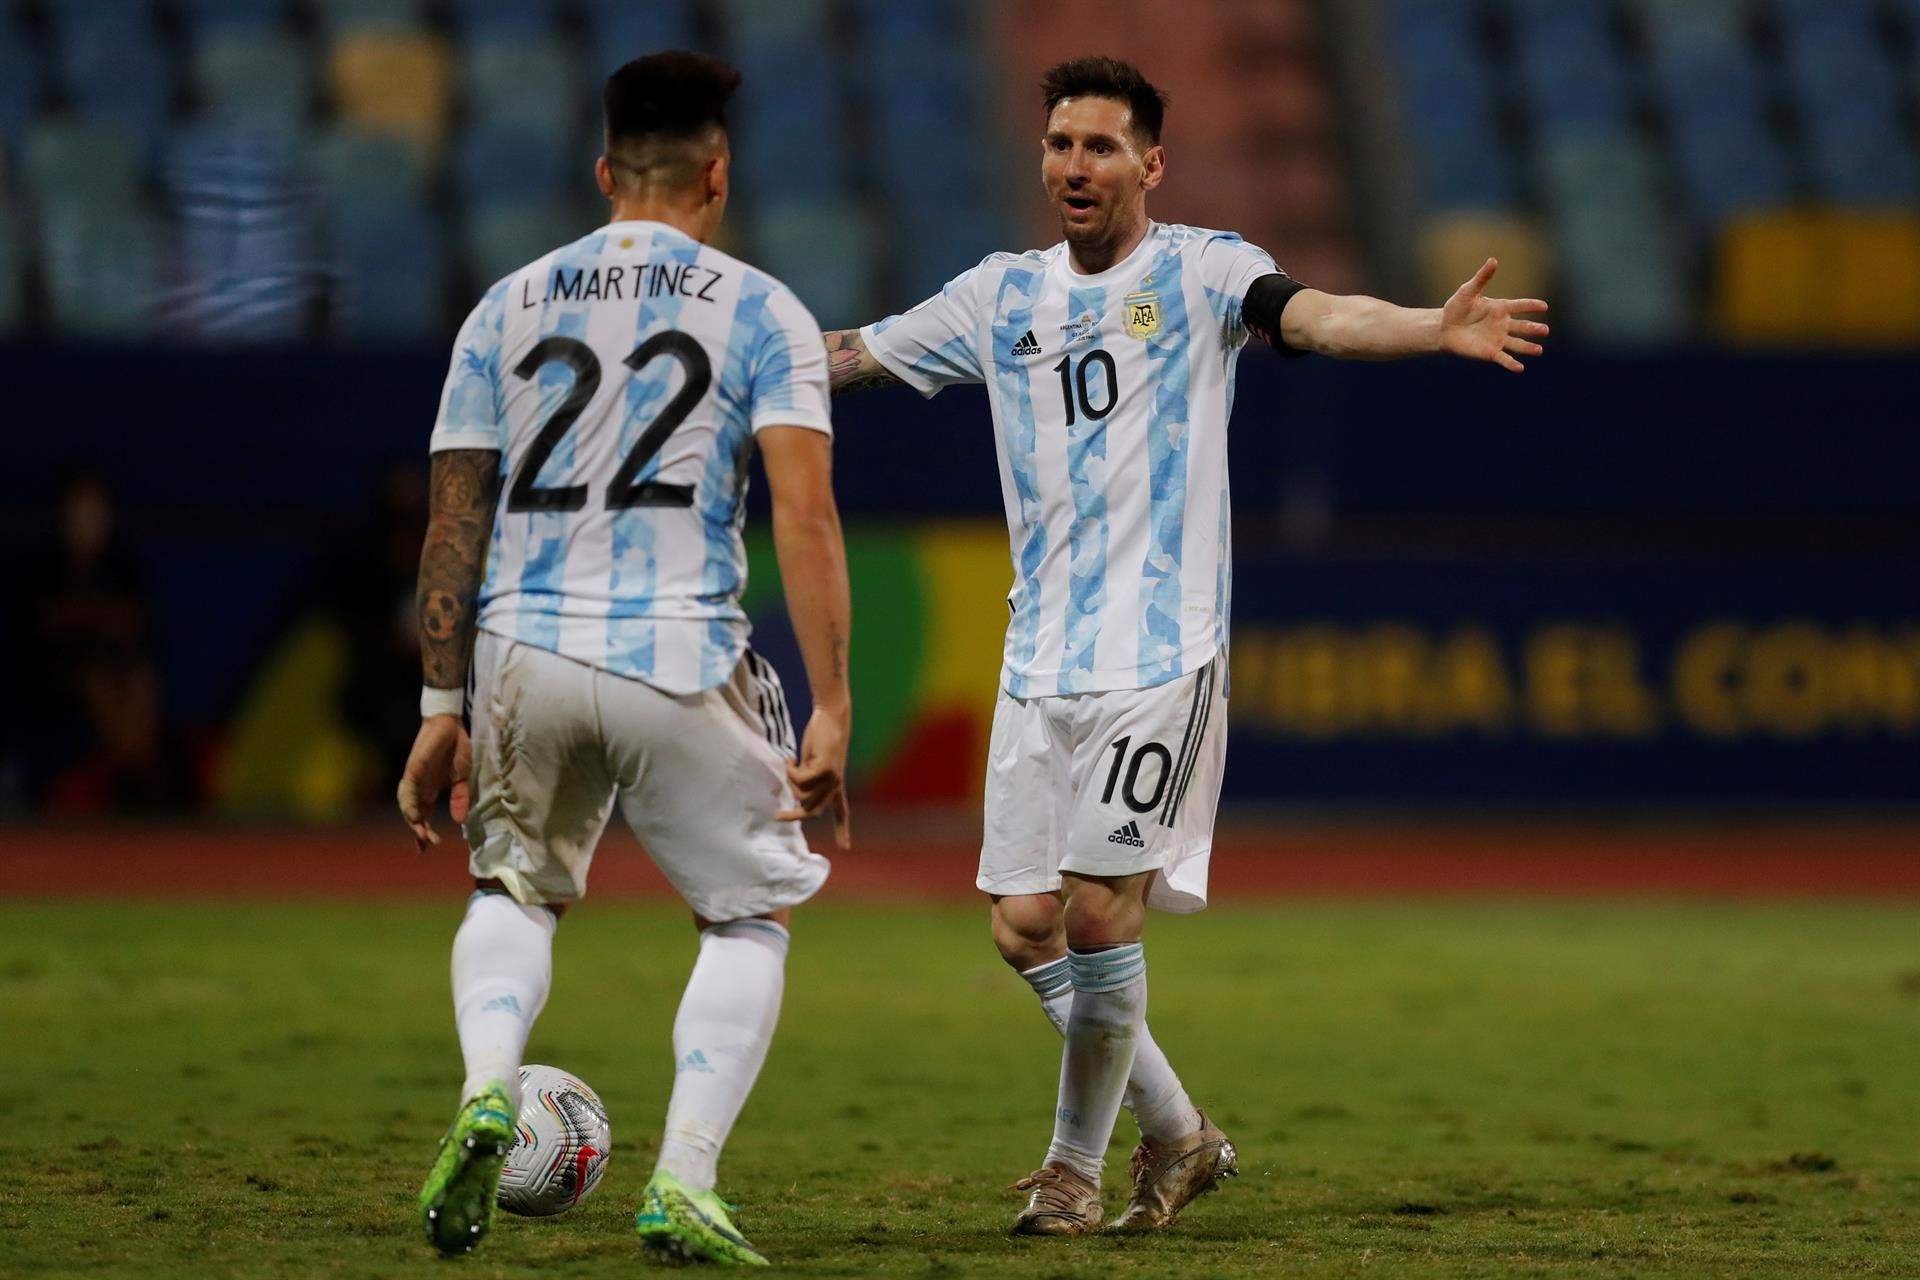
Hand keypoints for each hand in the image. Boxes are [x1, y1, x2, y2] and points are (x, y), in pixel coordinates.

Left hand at [396, 714, 471, 851]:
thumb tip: (460, 821)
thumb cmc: (456, 749)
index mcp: (430, 791)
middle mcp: (419, 789)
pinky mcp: (413, 769)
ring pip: (408, 806)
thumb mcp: (462, 778)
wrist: (450, 725)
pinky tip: (414, 816)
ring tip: (422, 835)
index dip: (423, 833)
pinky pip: (407, 790)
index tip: (427, 849)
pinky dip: (410, 804)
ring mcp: (414, 779)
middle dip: (420, 832)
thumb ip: (460, 798)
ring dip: (413, 821)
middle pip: (414, 815)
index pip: (423, 817)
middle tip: (428, 846)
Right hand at [775, 703, 851, 848]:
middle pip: (812, 810)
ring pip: (801, 794)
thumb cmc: (821, 737)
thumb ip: (809, 780)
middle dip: (792, 816)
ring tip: (792, 763)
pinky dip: (790, 770)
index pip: (841, 811)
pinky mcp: (825, 770)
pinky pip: (798, 780)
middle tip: (775, 817)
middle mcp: (836, 785)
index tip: (846, 847)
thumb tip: (798, 798)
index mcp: (836, 785)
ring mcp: (832, 779)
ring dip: (790, 779)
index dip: (842, 830)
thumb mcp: (813, 764)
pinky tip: (792, 759)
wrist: (831, 717)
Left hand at [1441, 258, 1549, 372]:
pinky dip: (1511, 364)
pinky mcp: (1489, 352)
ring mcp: (1497, 339)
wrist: (1443, 328)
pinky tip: (1520, 368)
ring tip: (1539, 350)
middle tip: (1545, 330)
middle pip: (1522, 327)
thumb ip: (1482, 278)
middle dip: (1533, 328)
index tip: (1544, 306)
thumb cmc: (1456, 308)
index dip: (1531, 306)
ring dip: (1528, 347)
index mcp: (1500, 308)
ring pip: (1517, 344)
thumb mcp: (1468, 291)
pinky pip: (1503, 358)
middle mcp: (1502, 324)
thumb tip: (1493, 260)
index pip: (1519, 306)